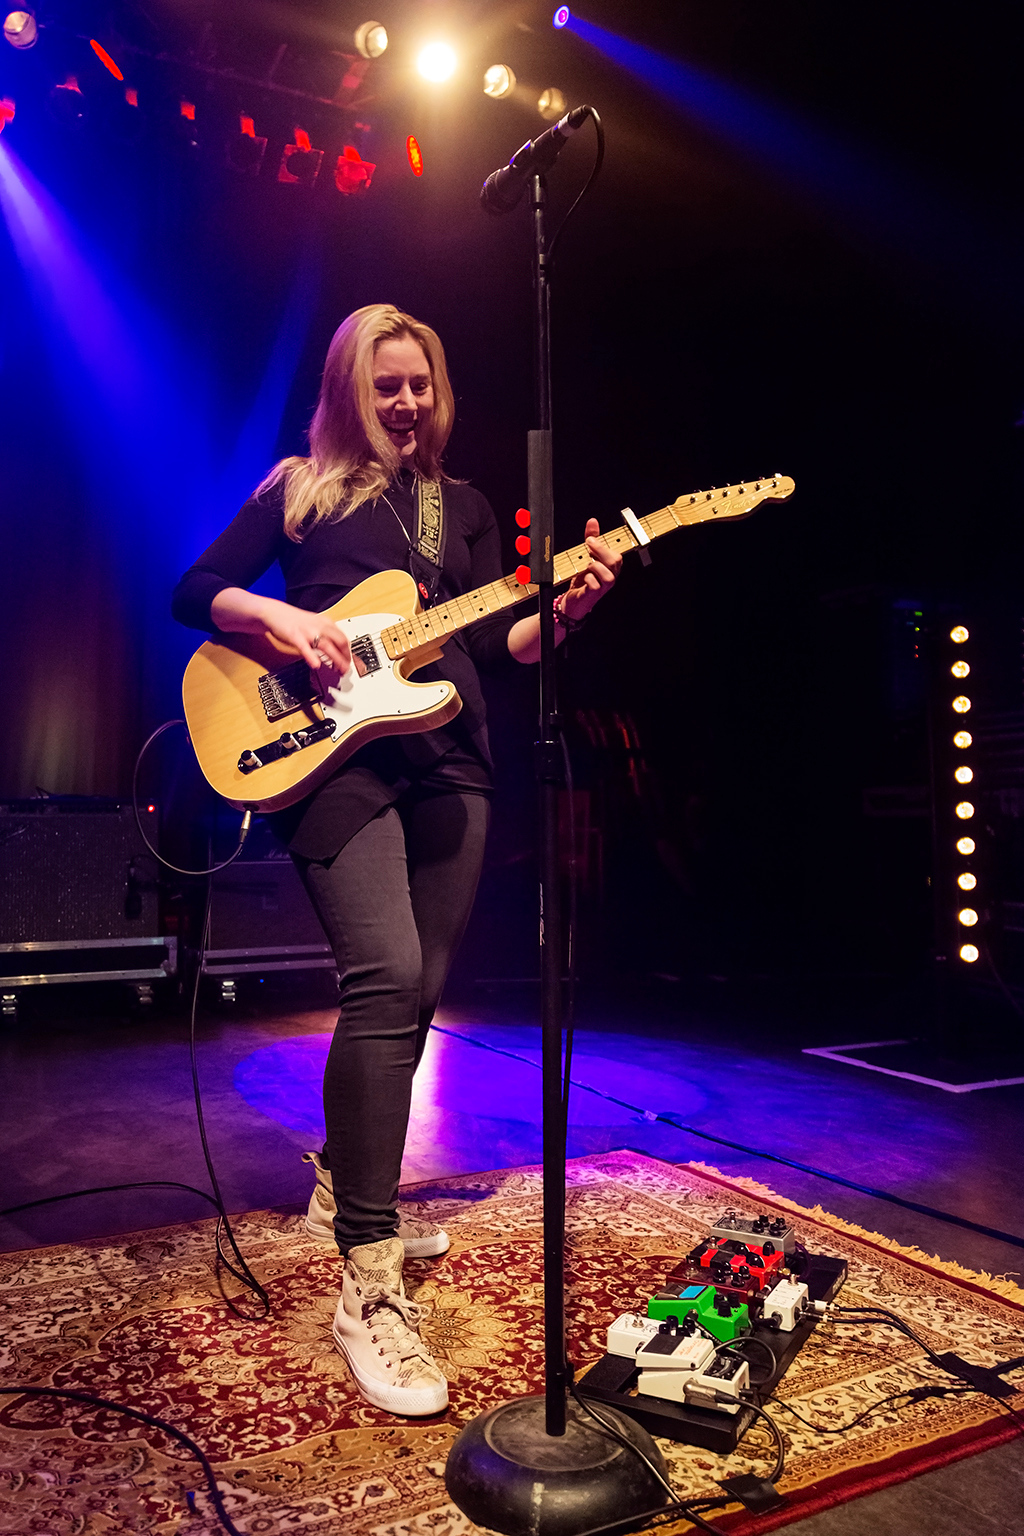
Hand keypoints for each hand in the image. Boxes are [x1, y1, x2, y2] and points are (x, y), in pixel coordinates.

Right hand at [210, 589, 352, 673]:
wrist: (274, 613)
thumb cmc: (294, 621)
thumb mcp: (315, 625)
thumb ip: (326, 636)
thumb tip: (338, 651)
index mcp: (326, 622)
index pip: (344, 638)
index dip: (349, 653)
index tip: (351, 663)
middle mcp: (319, 625)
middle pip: (340, 642)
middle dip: (345, 658)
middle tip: (346, 670)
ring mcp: (307, 631)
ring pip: (327, 646)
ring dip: (335, 660)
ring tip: (338, 671)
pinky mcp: (295, 636)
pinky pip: (305, 648)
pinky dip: (312, 656)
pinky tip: (316, 665)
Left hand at [559, 517, 621, 622]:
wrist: (572, 602)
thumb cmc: (583, 581)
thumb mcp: (586, 556)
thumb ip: (592, 539)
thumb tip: (593, 522)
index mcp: (611, 567)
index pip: (616, 553)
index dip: (603, 545)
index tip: (589, 540)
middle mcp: (610, 577)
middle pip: (615, 560)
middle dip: (600, 550)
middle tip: (587, 546)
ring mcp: (603, 587)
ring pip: (609, 574)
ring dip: (595, 565)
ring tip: (586, 565)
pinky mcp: (594, 595)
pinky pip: (595, 585)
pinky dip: (588, 578)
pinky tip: (583, 577)